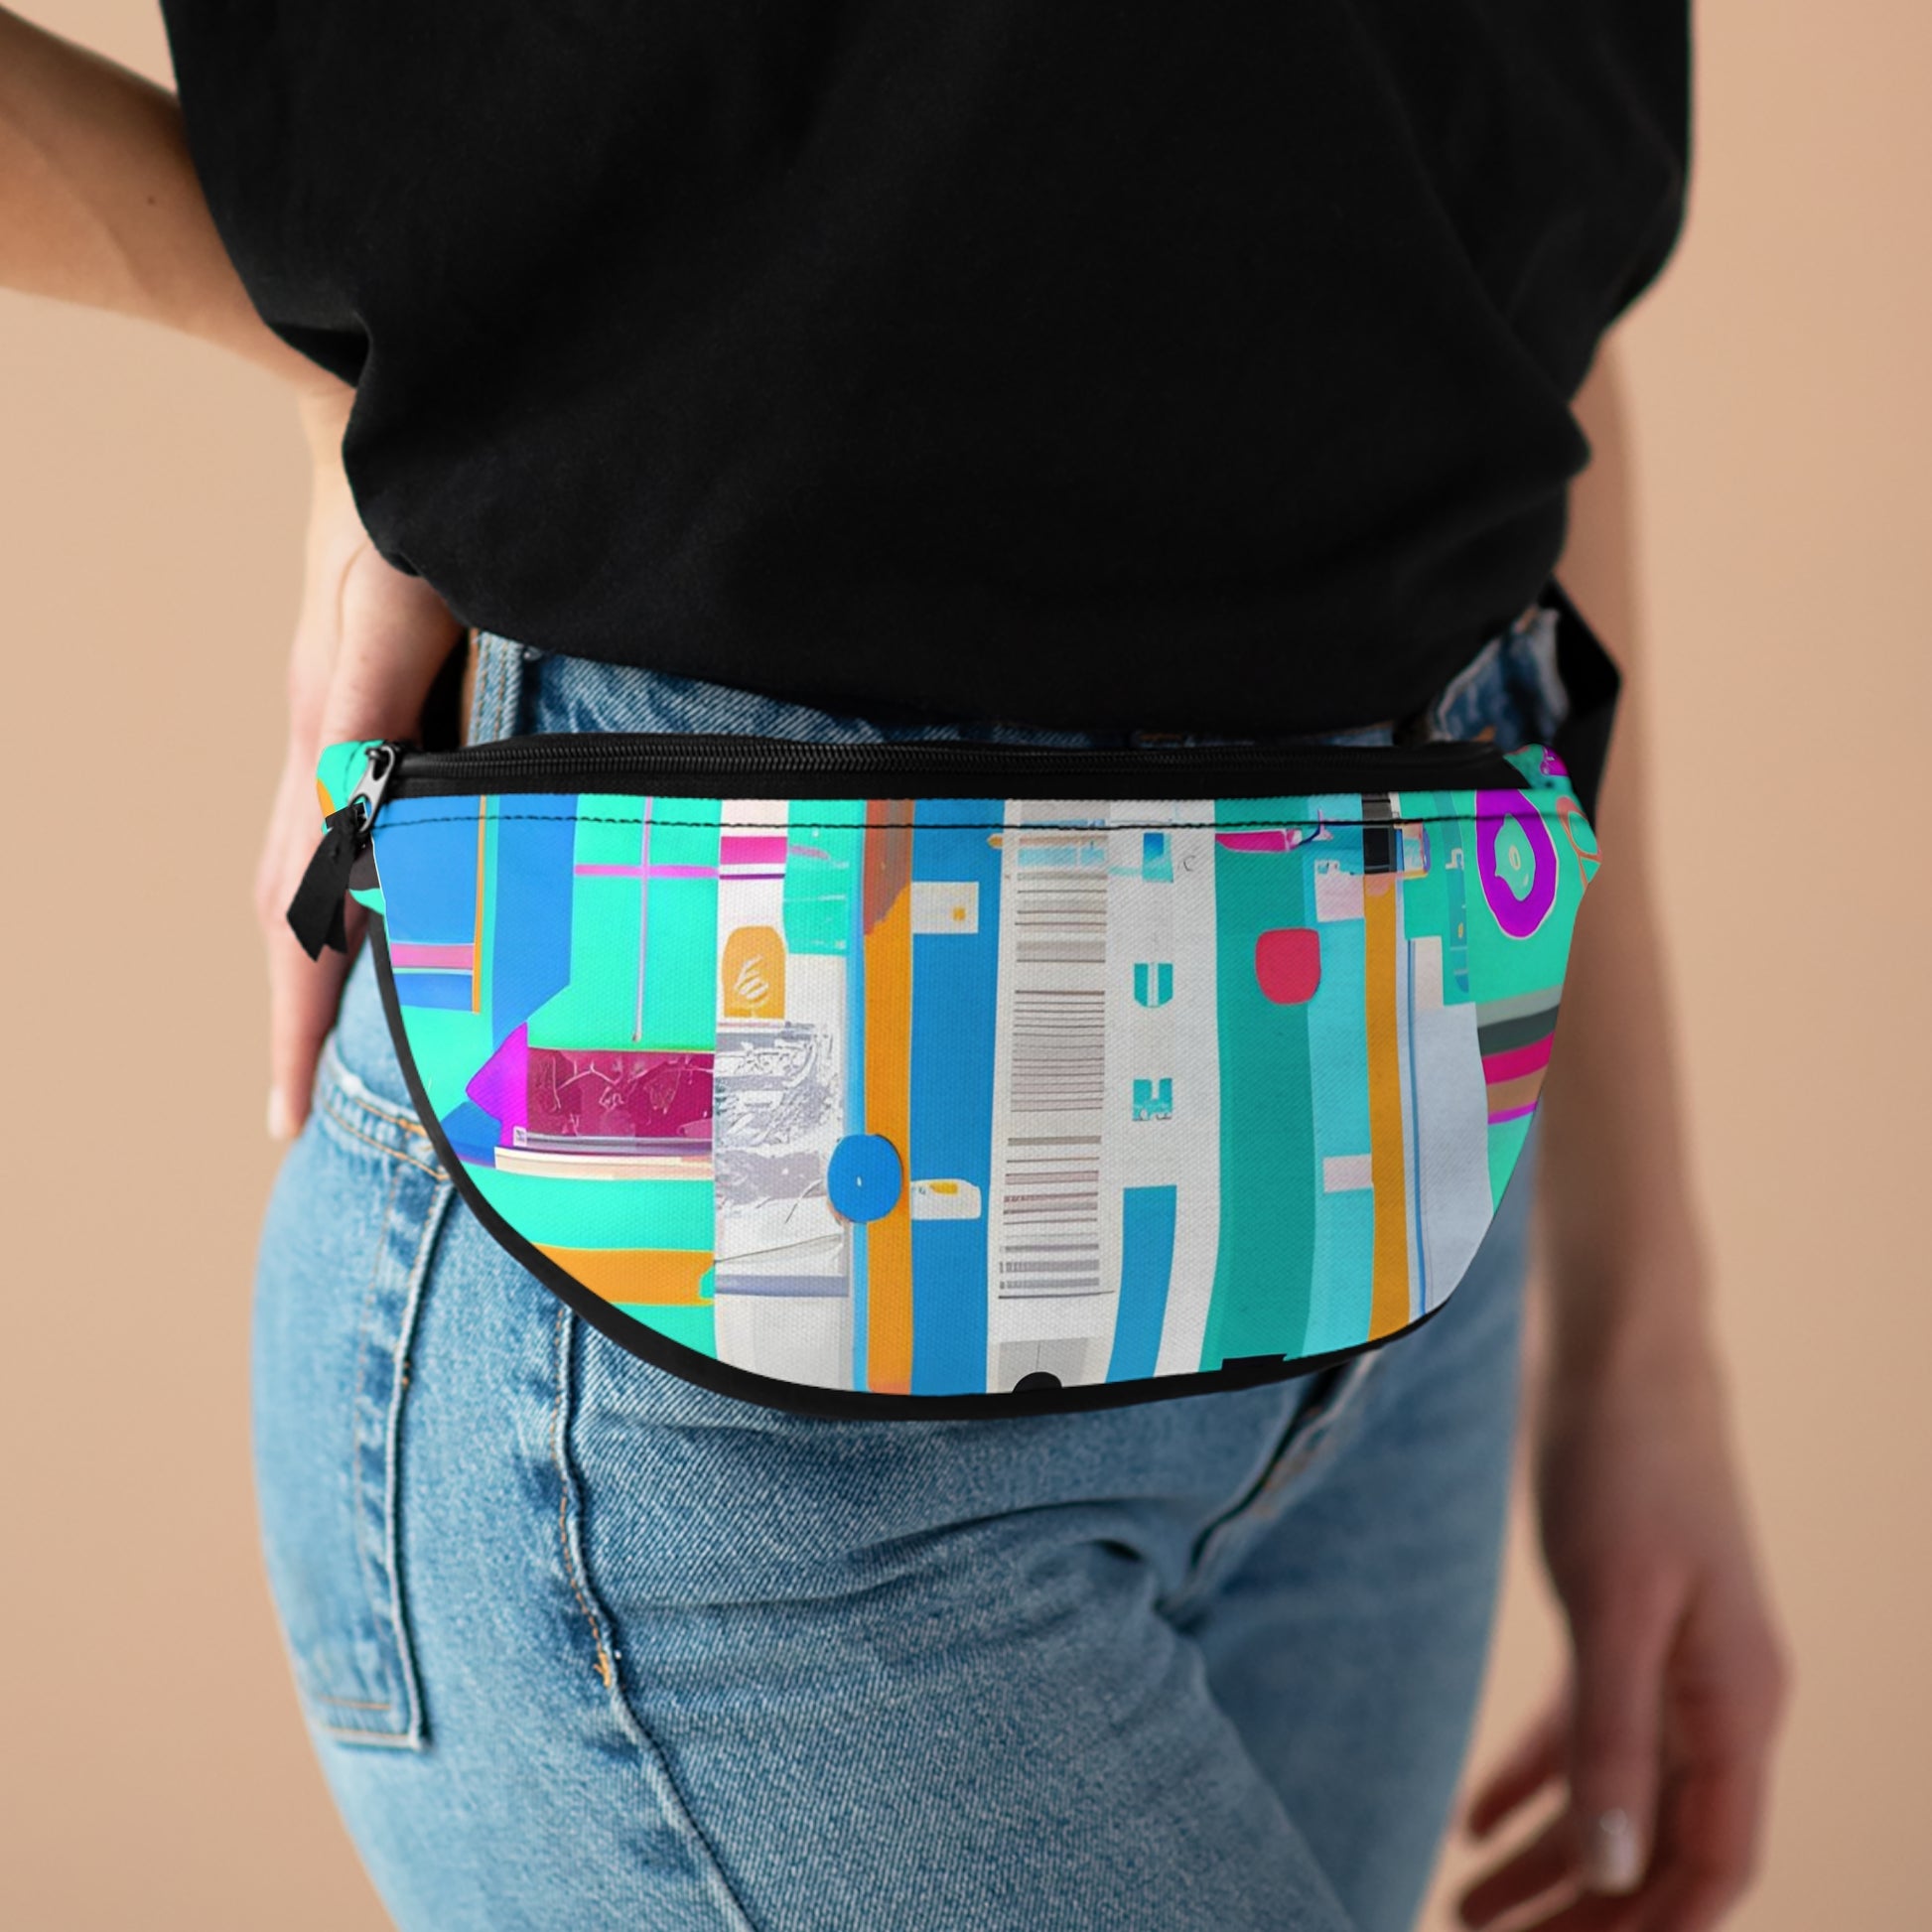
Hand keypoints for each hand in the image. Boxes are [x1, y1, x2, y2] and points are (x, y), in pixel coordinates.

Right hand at [256, 385, 463, 1138]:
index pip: (297, 914)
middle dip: (298, 1019)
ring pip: (317, 877)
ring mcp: (344, 734)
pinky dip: (354, 895)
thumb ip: (372, 701)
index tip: (286, 1118)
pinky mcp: (374, 709)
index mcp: (329, 748)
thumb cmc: (396, 500)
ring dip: (321, 966)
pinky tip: (392, 919)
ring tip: (336, 1050)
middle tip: (303, 1117)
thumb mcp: (393, 598)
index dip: (296, 1020)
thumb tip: (350, 819)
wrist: (377, 412)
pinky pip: (351, 828)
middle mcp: (327, 754)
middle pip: (293, 914)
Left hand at [1457, 1307, 1788, 1930]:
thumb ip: (1615, 1734)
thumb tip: (1616, 1874)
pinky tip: (1473, 1822)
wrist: (1619, 1351)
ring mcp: (1670, 1659)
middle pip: (1657, 1845)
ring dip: (1546, 1862)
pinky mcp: (1620, 1622)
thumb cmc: (1627, 1462)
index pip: (1713, 1863)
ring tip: (1461, 1909)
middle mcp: (1714, 1695)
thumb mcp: (1615, 1601)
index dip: (1650, 1931)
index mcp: (1738, 1702)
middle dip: (1582, 1913)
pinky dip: (1533, 1781)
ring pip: (1615, 1795)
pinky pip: (1583, 1732)